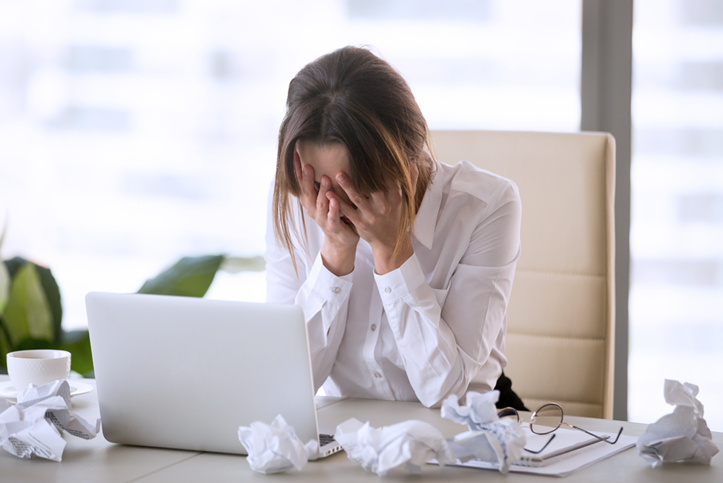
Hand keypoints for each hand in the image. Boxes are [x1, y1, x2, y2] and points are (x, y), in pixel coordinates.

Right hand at [294, 152, 358, 275]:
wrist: (341, 241)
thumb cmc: (335, 215)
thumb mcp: (325, 198)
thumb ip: (322, 184)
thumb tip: (321, 161)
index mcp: (310, 201)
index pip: (301, 183)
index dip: (297, 170)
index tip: (295, 154)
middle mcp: (313, 209)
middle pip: (308, 192)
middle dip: (307, 179)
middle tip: (308, 165)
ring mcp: (322, 219)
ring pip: (320, 203)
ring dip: (322, 191)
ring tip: (325, 178)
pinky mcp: (333, 227)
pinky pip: (333, 217)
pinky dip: (333, 208)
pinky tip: (335, 200)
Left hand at [329, 166, 417, 274]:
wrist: (389, 242)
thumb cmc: (396, 216)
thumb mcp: (407, 200)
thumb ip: (411, 180)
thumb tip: (412, 161)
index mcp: (396, 197)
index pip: (389, 178)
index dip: (381, 166)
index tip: (373, 153)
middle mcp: (384, 206)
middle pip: (373, 187)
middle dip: (363, 174)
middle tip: (352, 160)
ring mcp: (371, 215)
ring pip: (358, 198)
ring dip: (347, 186)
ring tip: (338, 175)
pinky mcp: (360, 223)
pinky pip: (347, 212)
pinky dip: (338, 203)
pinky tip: (329, 194)